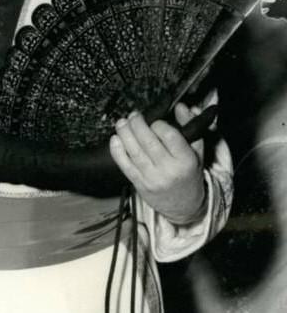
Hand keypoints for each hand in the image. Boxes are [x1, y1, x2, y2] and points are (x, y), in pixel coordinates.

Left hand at [108, 103, 207, 224]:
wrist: (184, 205)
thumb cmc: (189, 173)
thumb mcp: (197, 150)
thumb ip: (190, 126)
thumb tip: (180, 106)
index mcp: (186, 160)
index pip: (169, 136)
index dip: (158, 124)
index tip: (155, 121)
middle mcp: (169, 170)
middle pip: (148, 141)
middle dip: (137, 124)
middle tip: (133, 115)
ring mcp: (152, 178)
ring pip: (134, 152)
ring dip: (125, 134)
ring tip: (122, 123)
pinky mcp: (139, 184)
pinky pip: (125, 165)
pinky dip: (117, 151)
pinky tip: (115, 139)